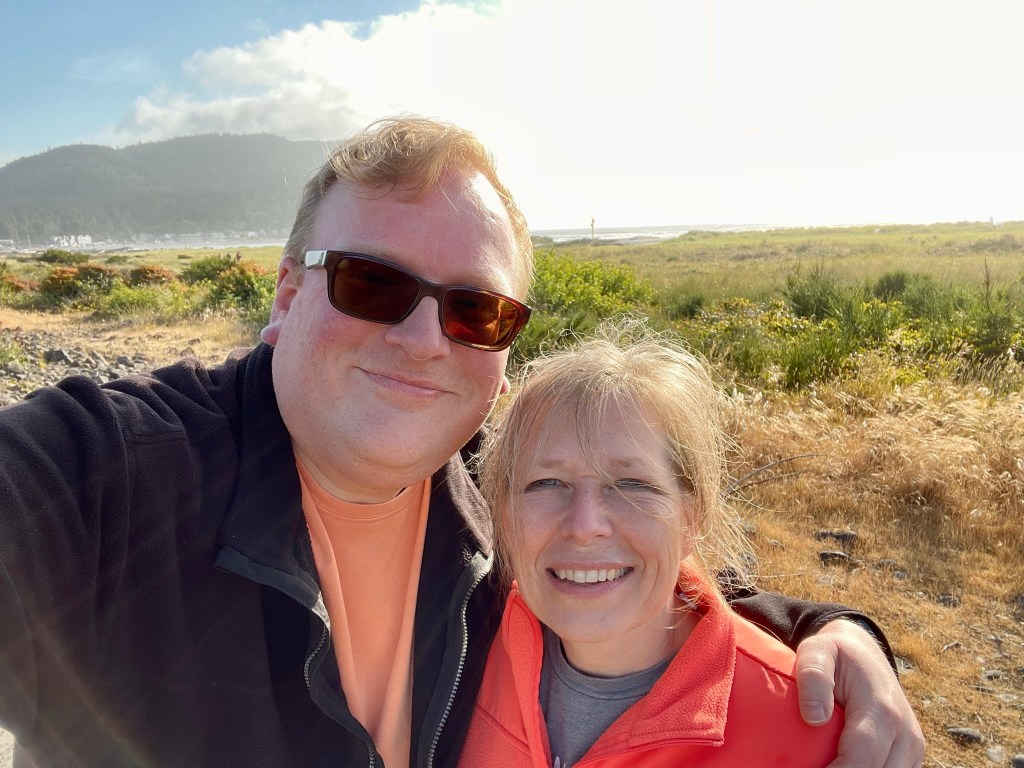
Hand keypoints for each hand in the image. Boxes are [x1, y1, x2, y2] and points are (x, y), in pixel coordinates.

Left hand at [795, 619, 924, 767]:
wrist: (866, 655)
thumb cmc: (836, 654)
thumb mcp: (818, 651)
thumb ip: (814, 676)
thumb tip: (814, 716)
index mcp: (883, 710)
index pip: (863, 759)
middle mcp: (905, 735)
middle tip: (812, 765)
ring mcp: (911, 750)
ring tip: (823, 763)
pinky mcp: (910, 758)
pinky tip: (839, 764)